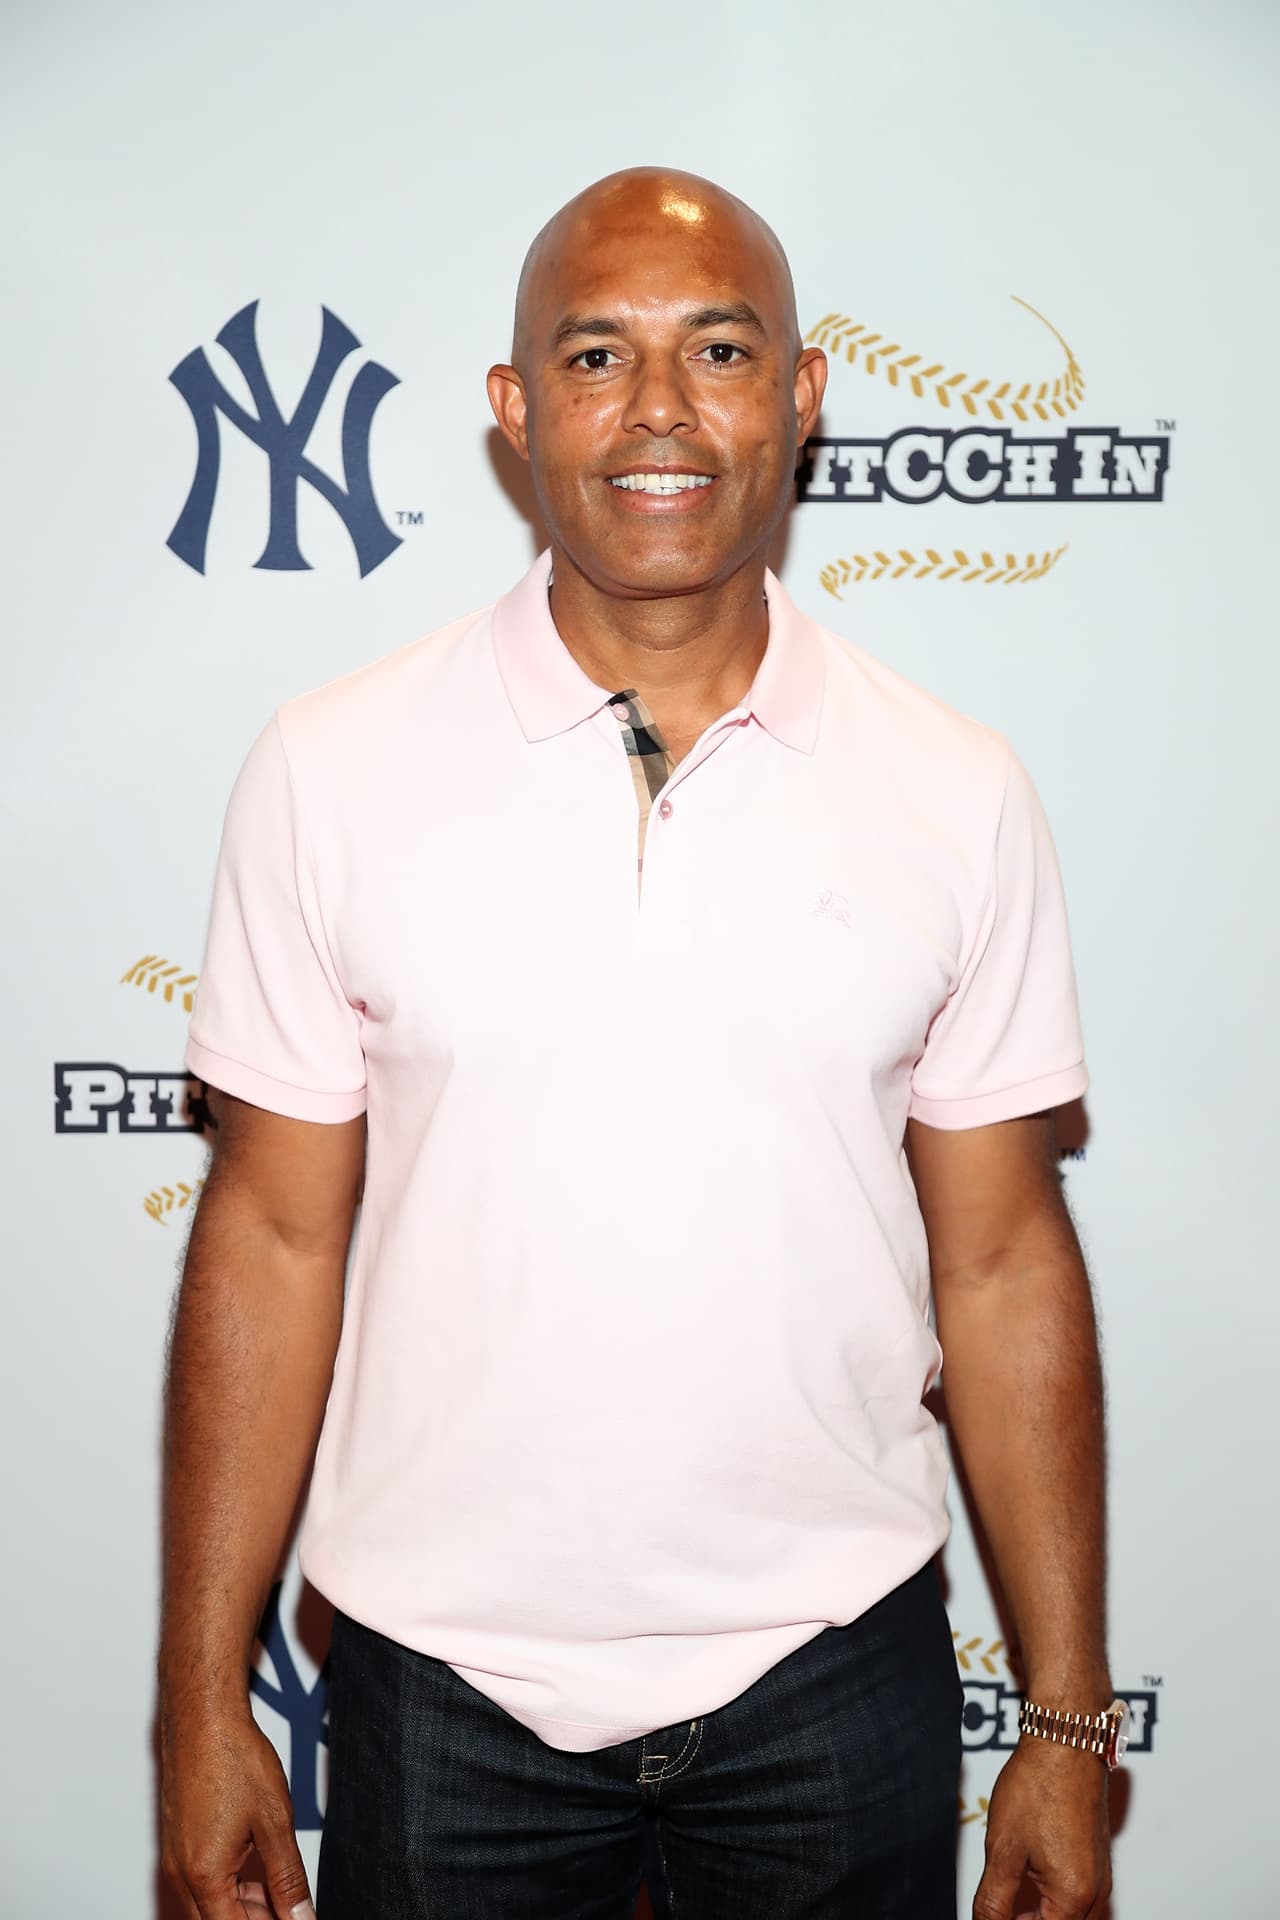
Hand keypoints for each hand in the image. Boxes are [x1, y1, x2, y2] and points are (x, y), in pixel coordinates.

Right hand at [160, 1706, 314, 1918]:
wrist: (203, 1716)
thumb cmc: (233, 1758)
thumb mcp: (275, 1822)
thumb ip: (288, 1877)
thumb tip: (300, 1916)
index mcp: (205, 1876)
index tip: (291, 1919)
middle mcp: (182, 1872)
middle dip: (255, 1919)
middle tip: (289, 1909)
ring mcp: (176, 1856)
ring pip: (208, 1904)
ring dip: (243, 1906)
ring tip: (279, 1891)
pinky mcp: (177, 1839)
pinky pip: (201, 1880)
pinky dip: (229, 1885)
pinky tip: (256, 1870)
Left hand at [973, 1738, 1110, 1919]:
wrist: (1066, 1740)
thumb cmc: (1038, 1785)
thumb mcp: (1003, 1848)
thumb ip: (994, 1899)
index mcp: (1073, 1896)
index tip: (990, 1916)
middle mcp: (1095, 1891)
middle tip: (996, 1909)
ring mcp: (1100, 1874)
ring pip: (1070, 1916)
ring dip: (1039, 1914)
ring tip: (1008, 1901)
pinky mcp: (1097, 1857)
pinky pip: (1077, 1895)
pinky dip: (1052, 1899)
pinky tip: (1027, 1881)